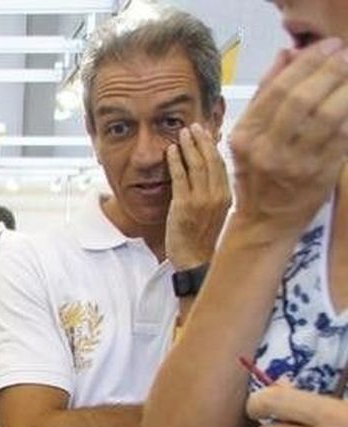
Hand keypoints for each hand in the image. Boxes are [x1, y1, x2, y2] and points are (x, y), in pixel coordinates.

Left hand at [164, 122, 231, 269]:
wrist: (195, 259)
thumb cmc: (202, 238)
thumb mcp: (216, 211)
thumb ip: (214, 192)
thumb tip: (211, 173)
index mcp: (228, 195)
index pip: (222, 164)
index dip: (214, 146)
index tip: (209, 132)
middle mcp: (217, 195)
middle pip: (211, 160)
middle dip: (202, 140)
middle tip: (195, 126)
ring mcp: (201, 199)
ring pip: (197, 165)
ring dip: (189, 146)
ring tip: (183, 132)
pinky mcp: (184, 205)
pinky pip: (179, 178)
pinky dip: (175, 162)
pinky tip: (171, 151)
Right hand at [228, 39, 347, 240]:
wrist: (266, 221)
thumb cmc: (258, 174)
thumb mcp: (247, 135)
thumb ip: (264, 94)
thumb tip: (287, 56)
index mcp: (246, 137)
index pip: (276, 91)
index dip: (306, 64)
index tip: (326, 46)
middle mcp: (268, 150)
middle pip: (302, 100)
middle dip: (328, 71)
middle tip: (344, 54)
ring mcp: (296, 164)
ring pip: (327, 116)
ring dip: (345, 88)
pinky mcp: (320, 173)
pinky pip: (342, 136)